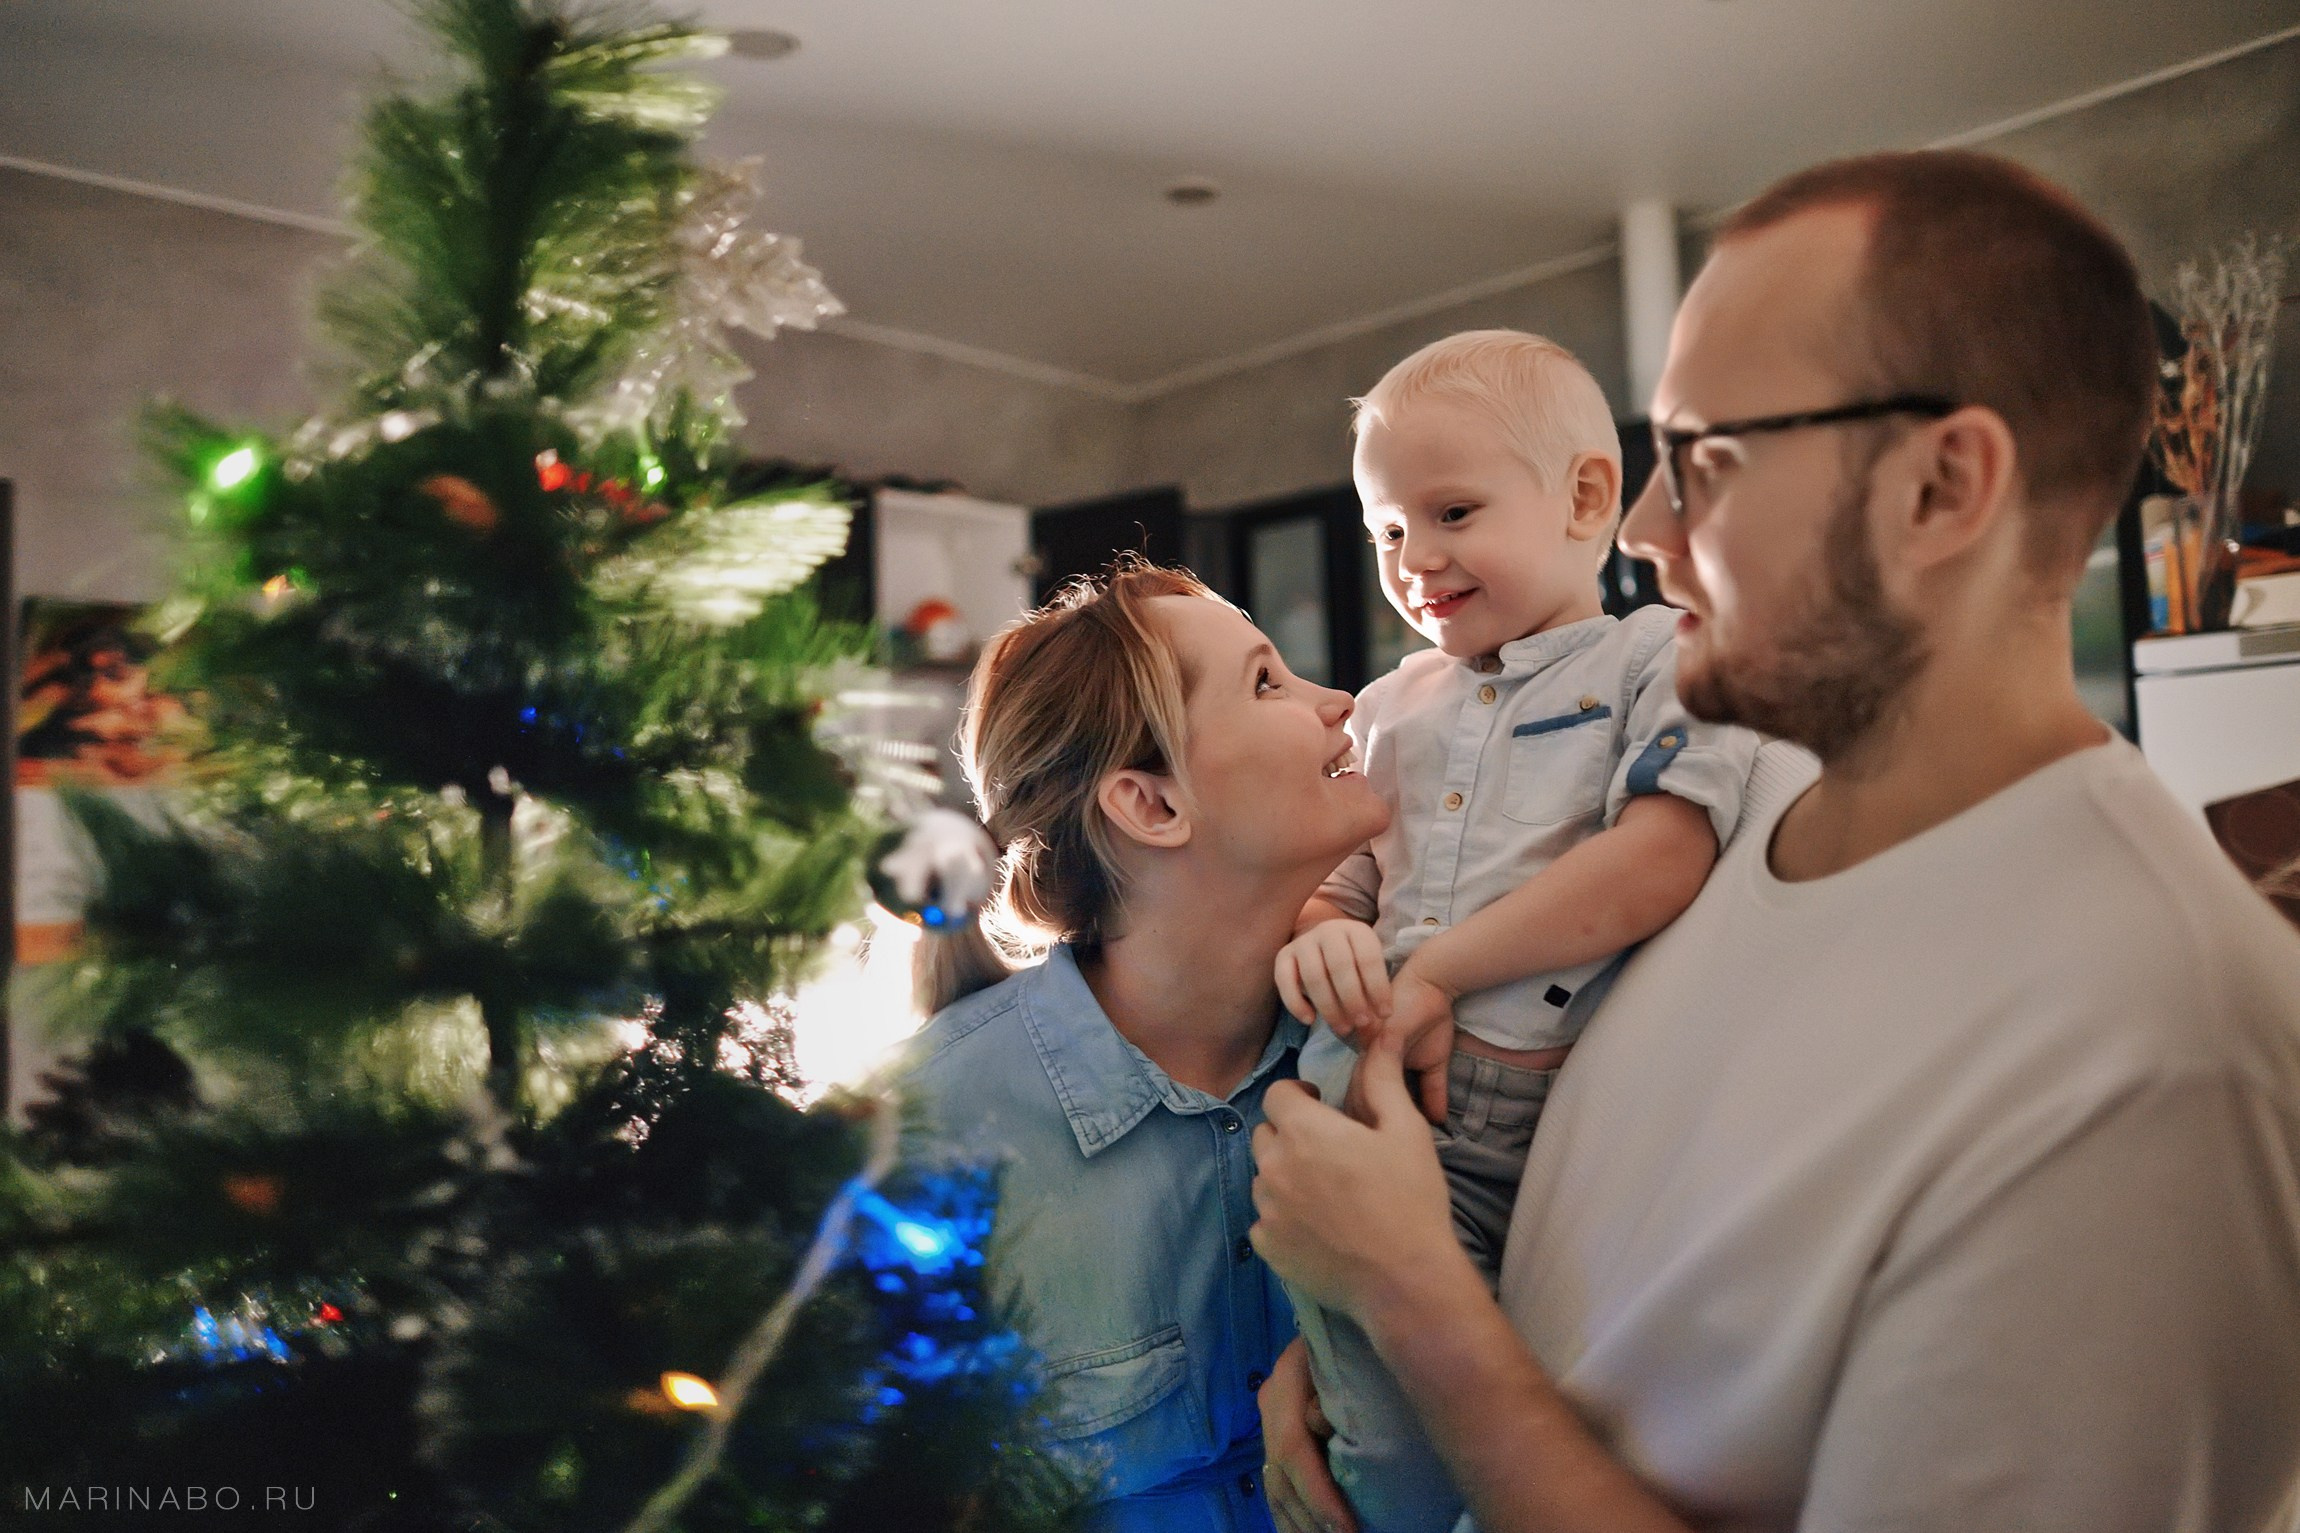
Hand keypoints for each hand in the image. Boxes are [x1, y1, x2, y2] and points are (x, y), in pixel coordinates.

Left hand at [1251, 1046, 1462, 1319]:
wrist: (1406, 1280)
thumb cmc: (1411, 1199)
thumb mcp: (1406, 1130)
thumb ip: (1383, 1081)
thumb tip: (1379, 1039)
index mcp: (1305, 1131)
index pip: (1277, 1094)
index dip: (1298, 1096)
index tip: (1320, 1106)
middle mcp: (1275, 1166)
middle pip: (1266, 1134)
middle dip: (1290, 1134)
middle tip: (1327, 1152)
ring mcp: (1267, 1210)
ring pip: (1264, 1177)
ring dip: (1285, 1175)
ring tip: (1326, 1192)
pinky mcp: (1267, 1246)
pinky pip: (1264, 1220)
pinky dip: (1283, 1218)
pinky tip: (1319, 1227)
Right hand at [1259, 1337, 1356, 1532]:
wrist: (1341, 1320)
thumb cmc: (1353, 1340)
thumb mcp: (1345, 1356)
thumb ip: (1336, 1391)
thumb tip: (1319, 1424)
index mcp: (1284, 1383)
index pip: (1292, 1449)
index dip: (1317, 1494)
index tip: (1346, 1528)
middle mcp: (1270, 1405)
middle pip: (1281, 1476)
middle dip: (1310, 1518)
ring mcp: (1270, 1423)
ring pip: (1275, 1487)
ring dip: (1299, 1524)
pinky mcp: (1276, 1438)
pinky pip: (1276, 1485)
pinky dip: (1290, 1517)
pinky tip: (1304, 1532)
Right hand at [1276, 919, 1391, 1042]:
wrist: (1322, 944)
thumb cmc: (1354, 963)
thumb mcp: (1369, 965)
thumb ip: (1376, 987)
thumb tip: (1381, 1019)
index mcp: (1356, 931)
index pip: (1368, 958)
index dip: (1378, 988)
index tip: (1384, 1014)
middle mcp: (1328, 930)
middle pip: (1340, 966)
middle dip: (1353, 999)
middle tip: (1361, 1023)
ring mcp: (1303, 941)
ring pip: (1313, 976)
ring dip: (1329, 1007)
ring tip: (1342, 1028)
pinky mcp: (1283, 955)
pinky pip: (1284, 980)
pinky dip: (1296, 1003)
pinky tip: (1310, 1020)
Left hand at [1365, 968, 1454, 1125]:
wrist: (1432, 982)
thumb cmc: (1428, 1019)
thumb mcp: (1433, 1063)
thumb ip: (1433, 1090)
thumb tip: (1441, 1120)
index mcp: (1370, 1065)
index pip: (1362, 1101)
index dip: (1373, 1123)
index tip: (1389, 1140)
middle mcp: (1362, 1057)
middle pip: (1359, 1099)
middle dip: (1373, 1122)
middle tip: (1391, 1138)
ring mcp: (1366, 1047)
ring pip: (1364, 1088)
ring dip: (1380, 1108)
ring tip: (1397, 1125)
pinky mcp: (1377, 1036)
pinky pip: (1377, 1069)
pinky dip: (1388, 1086)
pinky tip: (1403, 1103)